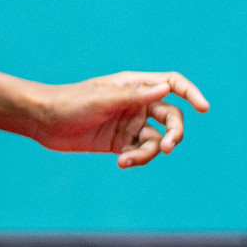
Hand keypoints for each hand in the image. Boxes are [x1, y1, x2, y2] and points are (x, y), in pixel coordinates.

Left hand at [30, 71, 209, 168]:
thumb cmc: (70, 102)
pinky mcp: (120, 143)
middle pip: (171, 118)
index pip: (172, 84)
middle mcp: (137, 104)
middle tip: (168, 146)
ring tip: (129, 159)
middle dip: (174, 133)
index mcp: (134, 85)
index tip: (203, 108)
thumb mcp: (103, 99)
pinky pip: (141, 152)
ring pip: (156, 140)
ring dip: (150, 152)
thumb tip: (167, 88)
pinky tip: (122, 162)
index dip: (190, 93)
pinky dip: (137, 159)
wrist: (43, 120)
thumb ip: (134, 96)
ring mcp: (129, 124)